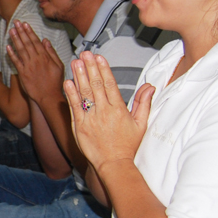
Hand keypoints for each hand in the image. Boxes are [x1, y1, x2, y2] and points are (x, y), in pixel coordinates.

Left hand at [7, 21, 64, 101]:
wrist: (48, 96)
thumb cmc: (55, 82)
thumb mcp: (59, 65)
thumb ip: (52, 52)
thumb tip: (45, 41)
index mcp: (45, 57)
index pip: (35, 41)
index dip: (29, 32)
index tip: (25, 24)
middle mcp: (36, 59)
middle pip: (27, 43)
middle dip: (21, 31)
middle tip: (15, 22)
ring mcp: (28, 66)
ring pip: (21, 50)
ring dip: (15, 39)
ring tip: (11, 30)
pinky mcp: (22, 74)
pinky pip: (16, 62)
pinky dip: (11, 54)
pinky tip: (7, 46)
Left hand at [63, 52, 153, 171]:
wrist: (113, 164)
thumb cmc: (127, 146)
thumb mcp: (140, 124)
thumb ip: (143, 103)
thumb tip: (149, 86)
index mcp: (118, 109)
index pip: (110, 84)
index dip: (103, 69)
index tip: (99, 57)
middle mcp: (104, 112)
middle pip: (95, 85)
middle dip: (90, 67)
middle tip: (85, 53)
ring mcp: (90, 118)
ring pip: (84, 93)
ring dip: (79, 76)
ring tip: (75, 62)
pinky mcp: (79, 126)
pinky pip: (74, 107)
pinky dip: (70, 94)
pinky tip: (67, 82)